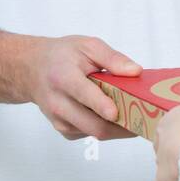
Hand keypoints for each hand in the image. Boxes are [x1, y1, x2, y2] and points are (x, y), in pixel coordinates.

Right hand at [19, 35, 142, 141]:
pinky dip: (107, 128)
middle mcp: (59, 103)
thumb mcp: (87, 45)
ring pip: (95, 133)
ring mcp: (60, 120)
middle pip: (93, 125)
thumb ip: (112, 58)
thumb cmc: (63, 56)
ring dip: (118, 128)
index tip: (117, 112)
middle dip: (122, 126)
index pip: (84, 96)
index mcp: (64, 78)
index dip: (102, 106)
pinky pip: (91, 134)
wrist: (32, 70)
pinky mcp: (64, 130)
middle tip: (147, 120)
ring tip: (138, 116)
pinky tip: (116, 115)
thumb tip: (135, 71)